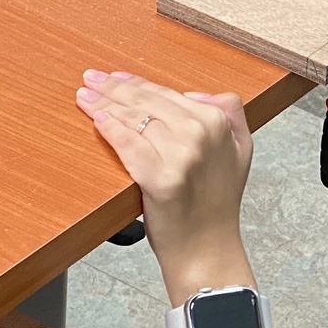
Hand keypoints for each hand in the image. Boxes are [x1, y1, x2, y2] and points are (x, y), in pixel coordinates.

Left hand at [77, 70, 254, 303]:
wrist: (208, 249)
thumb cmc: (216, 205)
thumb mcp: (241, 152)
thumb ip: (230, 115)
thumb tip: (196, 94)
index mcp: (219, 123)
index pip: (168, 93)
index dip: (137, 83)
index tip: (117, 78)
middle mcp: (202, 134)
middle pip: (147, 101)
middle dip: (114, 87)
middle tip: (92, 79)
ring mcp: (181, 156)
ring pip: (134, 117)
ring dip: (104, 103)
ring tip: (86, 96)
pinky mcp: (159, 177)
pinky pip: (127, 142)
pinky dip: (109, 128)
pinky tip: (96, 119)